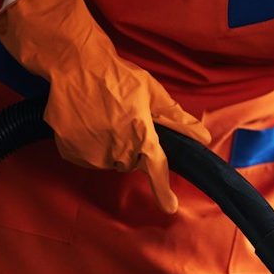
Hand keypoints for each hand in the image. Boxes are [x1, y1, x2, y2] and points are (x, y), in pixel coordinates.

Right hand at [0, 0, 210, 212]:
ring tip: (103, 117)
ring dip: (109, 146)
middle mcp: (117, 148)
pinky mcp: (70, 150)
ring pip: (108, 160)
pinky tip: (86, 122)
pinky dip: (88, 145)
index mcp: (141, 134)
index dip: (163, 190)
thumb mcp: (153, 93)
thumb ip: (177, 119)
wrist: (74, 64)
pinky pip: (85, 157)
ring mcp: (91, 151)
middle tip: (124, 119)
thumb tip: (203, 137)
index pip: (156, 167)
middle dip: (132, 146)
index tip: (170, 208)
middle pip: (131, 162)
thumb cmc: (118, 75)